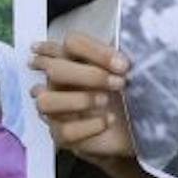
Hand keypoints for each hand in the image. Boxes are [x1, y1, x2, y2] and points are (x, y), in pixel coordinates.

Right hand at [30, 34, 136, 163]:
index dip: (95, 51)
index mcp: (73, 59)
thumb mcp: (126, 74)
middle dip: (89, 75)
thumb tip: (120, 59)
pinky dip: (90, 126)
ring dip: (79, 100)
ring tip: (104, 101)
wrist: (133, 131)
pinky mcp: (61, 135)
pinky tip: (108, 120)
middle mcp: (58, 82)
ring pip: (45, 102)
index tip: (123, 64)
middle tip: (118, 83)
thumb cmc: (126, 97)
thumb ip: (120, 61)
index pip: (72, 42)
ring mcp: (55, 109)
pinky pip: (64, 130)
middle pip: (55, 70)